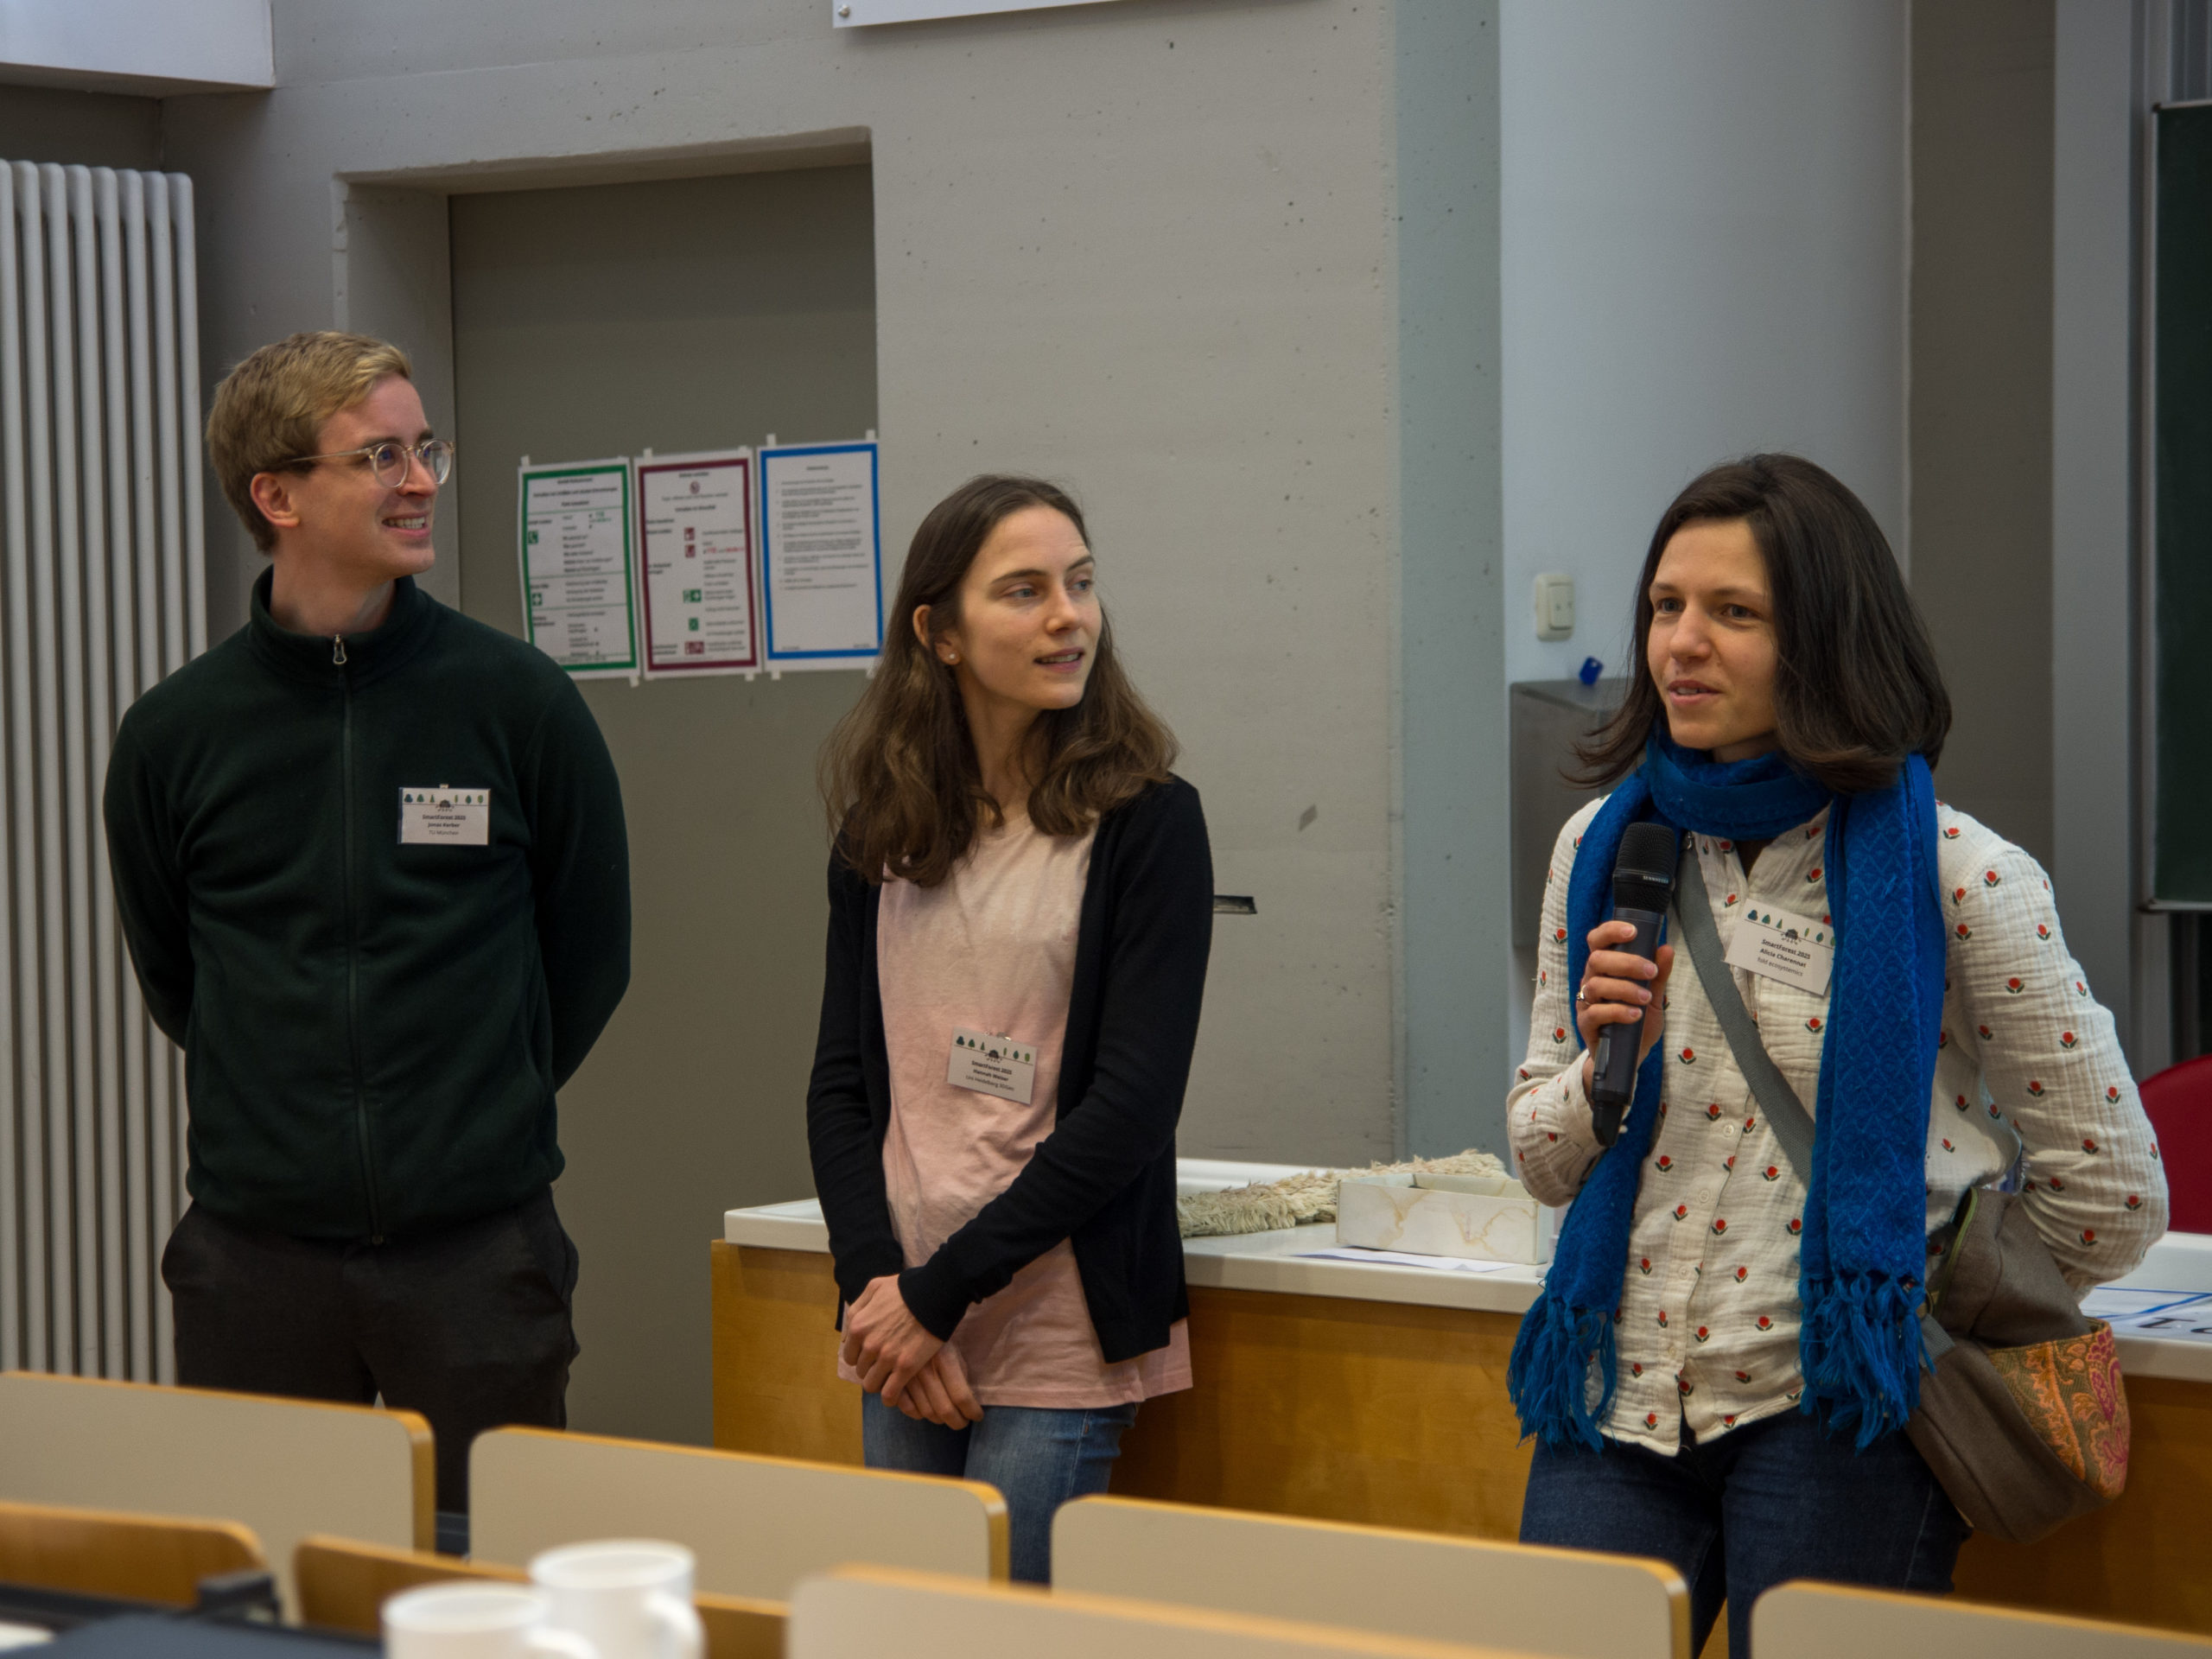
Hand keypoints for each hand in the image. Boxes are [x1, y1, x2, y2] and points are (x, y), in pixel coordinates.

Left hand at [840, 1274, 944, 1410]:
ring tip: (890, 1378)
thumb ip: (858, 1307)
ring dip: (879, 1383)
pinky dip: (890, 1397)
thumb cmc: (906, 1289)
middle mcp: (868, 1344)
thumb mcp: (875, 1287)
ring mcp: (887, 1357)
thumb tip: (852, 1329)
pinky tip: (896, 1393)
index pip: (849, 1355)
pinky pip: (890, 1393)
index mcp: (858, 1326)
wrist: (936, 1294)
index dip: (860, 1356)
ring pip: (872, 1385)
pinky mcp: (905, 1368)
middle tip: (884, 1365)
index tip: (872, 1355)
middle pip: (861, 1370)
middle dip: (871, 1368)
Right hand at [895, 1345, 983, 1428]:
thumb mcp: (954, 1351)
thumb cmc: (936, 1338)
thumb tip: (967, 1403)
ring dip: (940, 1419)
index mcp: (945, 1359)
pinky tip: (926, 1411)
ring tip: (947, 1416)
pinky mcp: (892, 1379)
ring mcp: (907, 1376)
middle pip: (945, 1410)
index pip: (963, 1397)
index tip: (977, 1416)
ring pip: (926, 1412)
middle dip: (958, 1422)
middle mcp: (926, 1370)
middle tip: (963, 1422)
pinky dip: (918, 1414)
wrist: (908, 1320)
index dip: (973, 1412)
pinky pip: (906, 1408)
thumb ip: (961, 1375)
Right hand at [1576, 920, 1675, 1096]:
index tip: (1632, 931)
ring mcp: (1586, 1002)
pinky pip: (1596, 1012)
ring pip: (1596, 985)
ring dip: (1625, 988)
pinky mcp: (1586, 1024)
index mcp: (1604, 969)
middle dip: (1627, 962)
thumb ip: (1659, 976)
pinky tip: (1635, 1014)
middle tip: (1651, 971)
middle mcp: (1591, 981)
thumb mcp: (1653, 998)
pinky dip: (1618, 1011)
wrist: (1628, 1058)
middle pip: (1597, 959)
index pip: (1597, 941)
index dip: (1610, 931)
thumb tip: (1666, 949)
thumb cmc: (1638, 1023)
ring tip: (1646, 999)